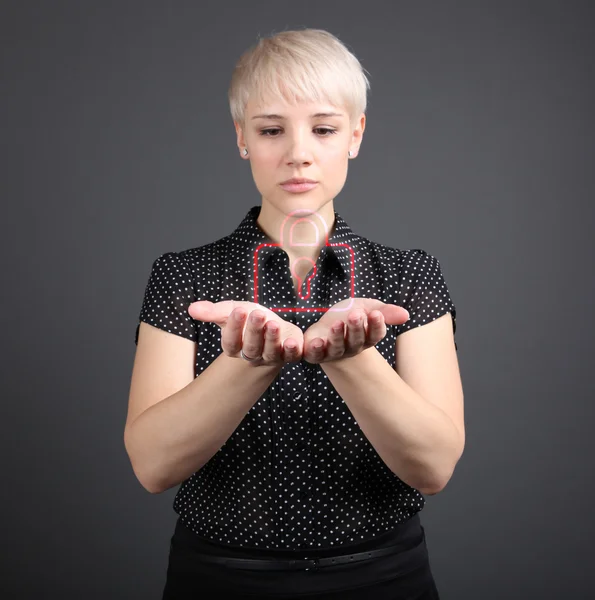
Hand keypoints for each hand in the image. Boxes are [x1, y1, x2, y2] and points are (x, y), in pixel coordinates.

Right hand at [188, 300, 303, 366]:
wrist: (274, 329)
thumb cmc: (249, 320)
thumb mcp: (232, 311)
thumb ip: (213, 311)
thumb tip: (192, 308)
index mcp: (236, 346)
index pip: (231, 342)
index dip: (234, 328)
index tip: (238, 311)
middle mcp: (253, 355)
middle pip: (251, 347)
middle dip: (254, 331)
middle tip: (257, 314)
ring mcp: (273, 356)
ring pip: (271, 352)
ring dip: (272, 339)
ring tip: (273, 324)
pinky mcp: (291, 354)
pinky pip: (292, 356)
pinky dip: (293, 350)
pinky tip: (292, 342)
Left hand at [301, 297, 409, 364]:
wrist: (326, 324)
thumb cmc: (349, 315)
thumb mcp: (367, 307)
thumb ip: (385, 311)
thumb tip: (406, 314)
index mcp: (367, 337)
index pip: (375, 334)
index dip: (376, 325)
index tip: (376, 314)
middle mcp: (352, 348)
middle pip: (356, 341)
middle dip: (356, 328)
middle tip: (356, 315)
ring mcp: (334, 352)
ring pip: (337, 347)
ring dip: (337, 337)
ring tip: (337, 324)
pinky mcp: (316, 354)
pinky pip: (316, 355)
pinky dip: (316, 349)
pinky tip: (317, 341)